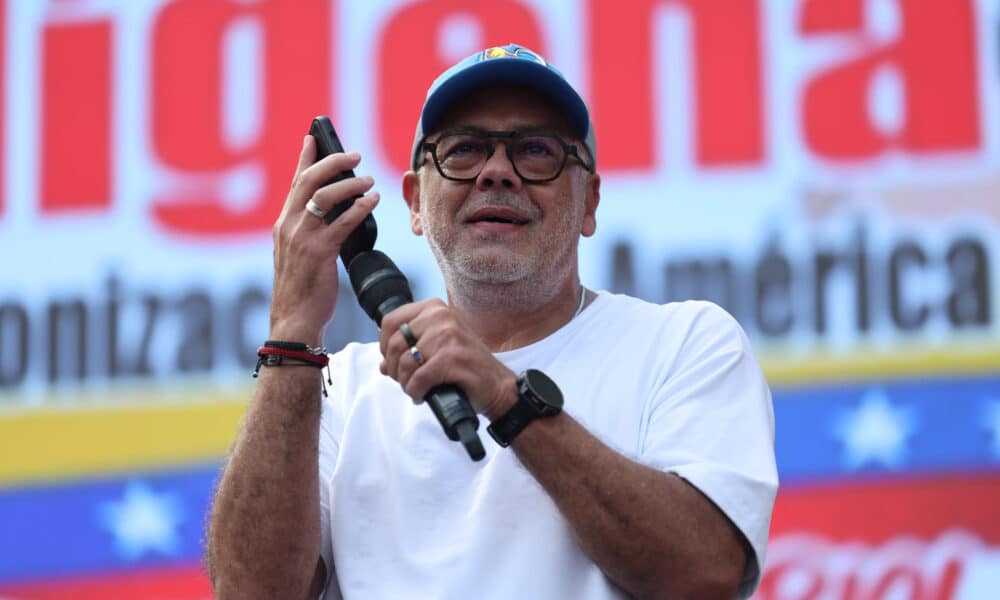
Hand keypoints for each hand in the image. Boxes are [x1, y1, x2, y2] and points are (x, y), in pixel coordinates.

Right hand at [269, 135, 379, 343]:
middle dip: (332, 162)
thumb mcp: (298, 254)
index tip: (313, 137)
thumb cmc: (302, 289)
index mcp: (283, 225)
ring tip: (368, 179)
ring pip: (324, 197)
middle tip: (354, 155)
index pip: (294, 183)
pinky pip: (343, 222)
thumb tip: (333, 211)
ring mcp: (302, 239)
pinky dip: (360, 208)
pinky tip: (372, 201)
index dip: (305, 158)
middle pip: (308, 181)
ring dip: (350, 184)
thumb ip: (308, 231)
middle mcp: (288, 226)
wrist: (295, 318)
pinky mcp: (319, 252)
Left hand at [378, 299, 517, 418]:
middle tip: (406, 380)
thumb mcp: (437, 349)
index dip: (384, 345)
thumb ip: (409, 350)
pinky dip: (416, 391)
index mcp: (435, 308)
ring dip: (406, 383)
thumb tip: (383, 365)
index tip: (393, 360)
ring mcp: (449, 336)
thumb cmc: (466, 366)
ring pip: (405, 363)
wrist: (497, 386)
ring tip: (417, 389)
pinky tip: (423, 395)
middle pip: (395, 344)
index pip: (390, 321)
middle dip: (394, 368)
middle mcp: (442, 316)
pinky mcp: (453, 358)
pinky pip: (418, 378)